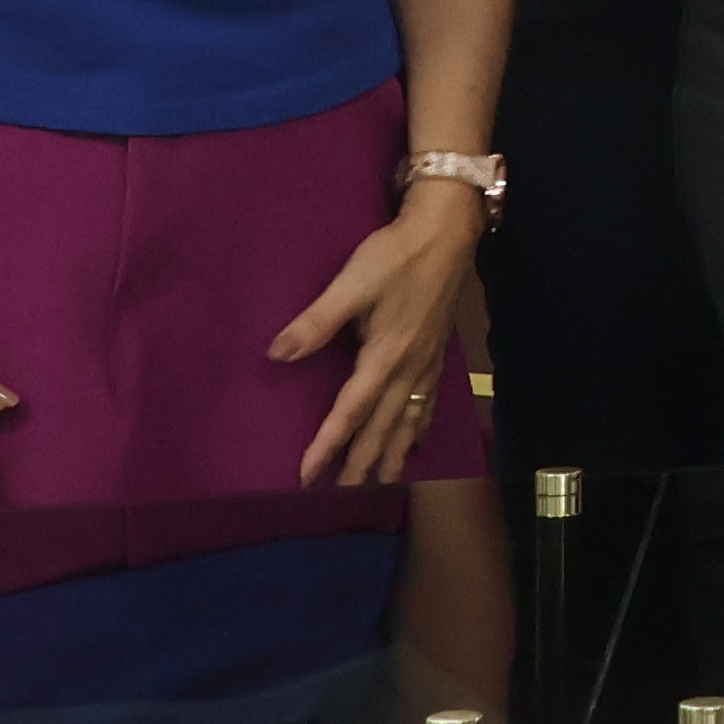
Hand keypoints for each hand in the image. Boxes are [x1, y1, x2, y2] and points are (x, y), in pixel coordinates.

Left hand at [272, 186, 487, 487]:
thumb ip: (315, 322)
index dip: (327, 445)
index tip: (307, 476)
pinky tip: (418, 437)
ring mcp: (427, 362)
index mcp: (386, 355)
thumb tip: (275, 355)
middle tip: (344, 492)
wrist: (448, 231)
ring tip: (384, 480)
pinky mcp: (437, 351)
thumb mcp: (351, 284)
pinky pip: (428, 401)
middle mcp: (409, 367)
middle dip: (362, 460)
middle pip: (383, 425)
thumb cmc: (396, 255)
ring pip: (409, 418)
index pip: (350, 411)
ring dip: (394, 451)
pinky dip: (420, 425)